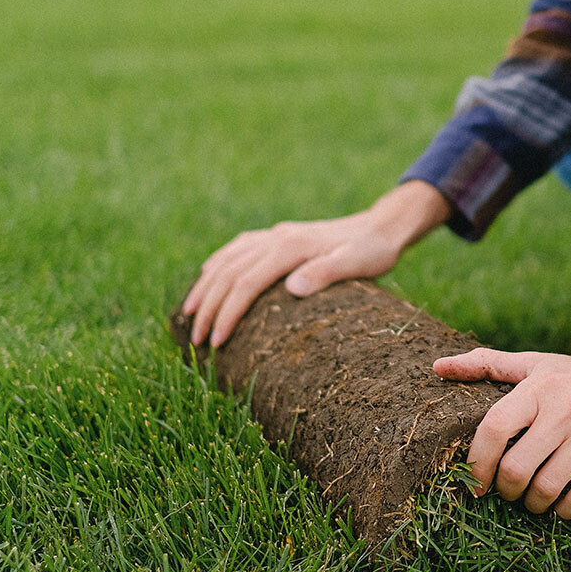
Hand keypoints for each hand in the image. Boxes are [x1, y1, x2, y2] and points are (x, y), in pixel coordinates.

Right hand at [182, 181, 449, 348]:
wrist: (381, 228)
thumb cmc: (373, 252)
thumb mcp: (357, 264)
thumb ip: (326, 273)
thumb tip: (292, 288)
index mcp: (290, 246)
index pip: (246, 282)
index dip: (227, 313)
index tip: (215, 343)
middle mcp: (277, 237)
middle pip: (229, 272)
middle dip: (208, 307)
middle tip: (195, 341)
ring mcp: (276, 235)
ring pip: (227, 258)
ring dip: (206, 286)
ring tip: (189, 315)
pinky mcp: (279, 237)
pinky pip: (238, 248)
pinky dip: (218, 263)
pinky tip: (209, 275)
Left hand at [433, 347, 570, 518]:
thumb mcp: (538, 363)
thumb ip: (487, 364)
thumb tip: (437, 367)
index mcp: (540, 384)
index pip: (494, 427)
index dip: (477, 461)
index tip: (474, 480)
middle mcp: (565, 408)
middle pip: (516, 468)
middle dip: (504, 490)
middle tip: (505, 491)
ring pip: (546, 489)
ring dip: (532, 504)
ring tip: (531, 499)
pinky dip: (563, 511)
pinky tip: (560, 504)